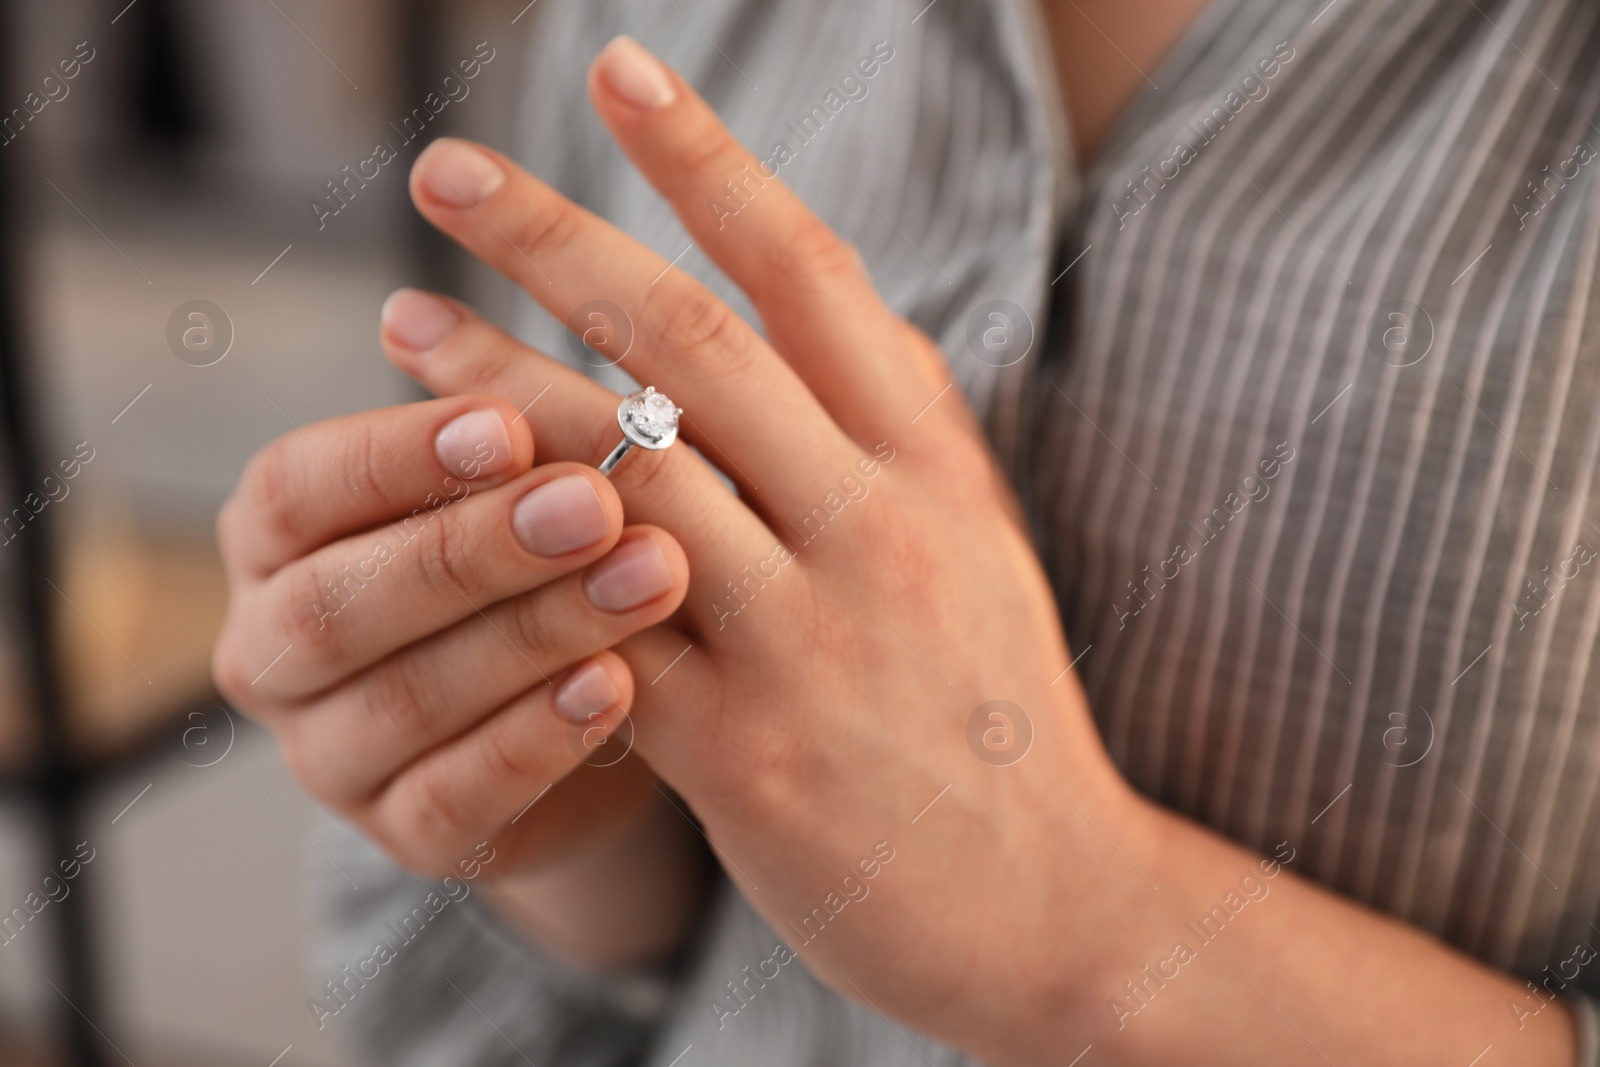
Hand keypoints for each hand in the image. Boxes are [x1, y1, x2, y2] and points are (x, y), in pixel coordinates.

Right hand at [211, 395, 691, 883]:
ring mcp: (329, 756)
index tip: (511, 423)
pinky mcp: (405, 837)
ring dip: (531, 635)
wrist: (593, 710)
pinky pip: (456, 799)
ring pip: (403, 700)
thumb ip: (502, 428)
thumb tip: (440, 321)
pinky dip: (538, 738)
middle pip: (338, 603)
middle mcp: (276, 650)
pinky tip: (619, 685)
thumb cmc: (543, 557)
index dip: (396, 455)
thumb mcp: (518, 484)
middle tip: (594, 504)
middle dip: (471, 550)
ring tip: (647, 579)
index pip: (297, 491)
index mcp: (277, 539)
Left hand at [380, 37, 1136, 1061]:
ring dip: (501, 391)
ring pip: (627, 477)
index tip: (620, 73)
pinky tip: (442, 516)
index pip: (810, 275)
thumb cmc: (1002, 715)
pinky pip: (601, 635)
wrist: (1056, 906)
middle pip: (694, 345)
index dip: (708, 163)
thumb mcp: (983, 544)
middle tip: (447, 167)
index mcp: (934, 466)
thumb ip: (907, 422)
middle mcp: (876, 530)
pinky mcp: (743, 755)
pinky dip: (522, 570)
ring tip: (407, 321)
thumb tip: (842, 300)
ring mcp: (809, 641)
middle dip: (559, 239)